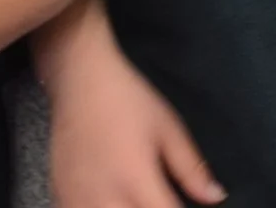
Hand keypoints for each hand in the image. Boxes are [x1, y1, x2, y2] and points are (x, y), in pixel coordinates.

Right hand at [48, 43, 224, 207]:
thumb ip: (191, 169)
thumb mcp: (169, 128)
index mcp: (135, 180)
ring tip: (137, 198)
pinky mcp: (59, 196)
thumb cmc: (128, 100)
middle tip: (161, 198)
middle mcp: (103, 198)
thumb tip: (216, 197)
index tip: (187, 206)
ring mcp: (76, 200)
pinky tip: (112, 200)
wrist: (79, 80)